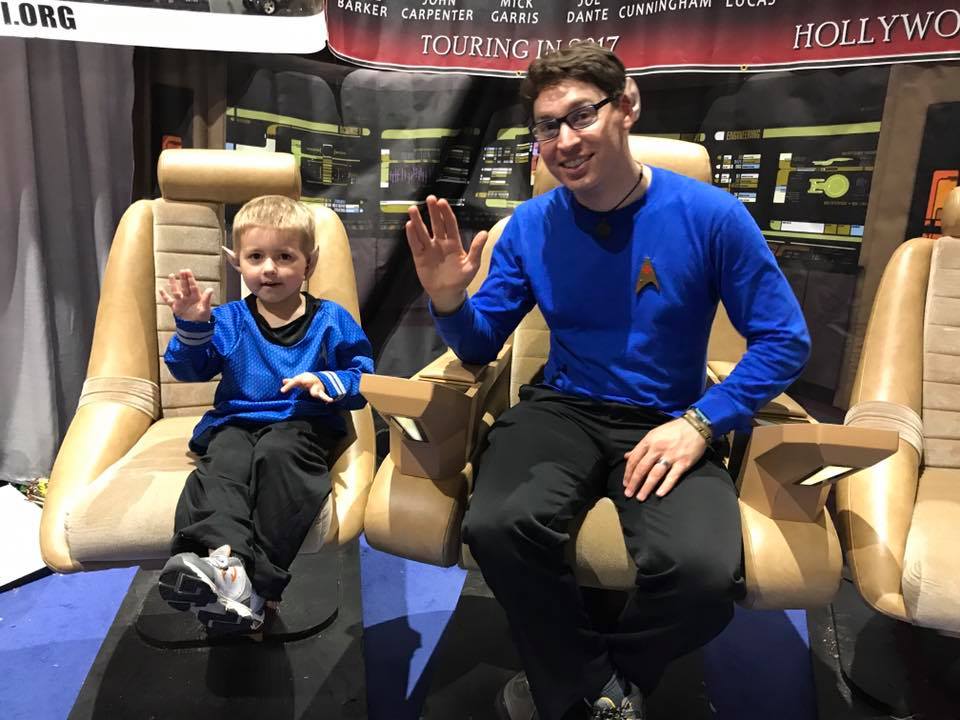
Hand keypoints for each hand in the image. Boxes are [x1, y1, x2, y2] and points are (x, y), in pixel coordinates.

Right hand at [159, 269, 213, 322]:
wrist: (195, 327)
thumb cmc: (202, 318)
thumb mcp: (205, 308)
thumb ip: (207, 299)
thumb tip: (210, 289)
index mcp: (196, 297)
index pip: (193, 286)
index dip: (190, 279)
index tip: (187, 271)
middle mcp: (188, 298)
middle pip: (185, 286)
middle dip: (183, 279)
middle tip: (182, 270)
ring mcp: (181, 302)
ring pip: (176, 291)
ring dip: (173, 284)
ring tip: (171, 275)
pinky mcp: (175, 307)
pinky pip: (168, 300)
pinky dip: (164, 296)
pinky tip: (161, 289)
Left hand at [280, 373, 333, 401]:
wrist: (320, 378)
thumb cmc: (307, 381)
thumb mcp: (300, 380)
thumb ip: (291, 381)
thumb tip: (283, 380)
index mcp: (303, 378)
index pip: (294, 381)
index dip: (288, 386)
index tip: (282, 391)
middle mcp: (309, 381)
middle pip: (304, 382)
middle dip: (301, 381)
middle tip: (301, 382)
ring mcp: (315, 386)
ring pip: (315, 390)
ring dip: (316, 392)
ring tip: (316, 394)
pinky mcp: (320, 392)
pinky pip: (323, 395)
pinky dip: (327, 398)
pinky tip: (330, 400)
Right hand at [406, 195, 488, 312]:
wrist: (448, 294)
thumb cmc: (461, 279)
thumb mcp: (472, 265)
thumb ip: (477, 249)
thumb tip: (485, 233)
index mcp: (453, 242)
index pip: (449, 224)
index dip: (446, 213)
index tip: (442, 202)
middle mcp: (440, 243)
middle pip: (436, 224)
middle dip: (433, 212)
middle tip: (430, 198)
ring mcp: (429, 249)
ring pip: (423, 232)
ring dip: (418, 220)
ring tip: (413, 209)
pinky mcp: (419, 257)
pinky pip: (415, 244)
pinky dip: (412, 235)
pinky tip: (409, 225)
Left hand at [623, 418, 707, 501]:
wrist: (696, 426)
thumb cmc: (673, 430)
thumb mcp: (654, 434)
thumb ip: (641, 447)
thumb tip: (626, 456)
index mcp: (649, 441)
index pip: (634, 459)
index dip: (628, 473)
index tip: (625, 483)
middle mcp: (658, 449)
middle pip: (642, 469)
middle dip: (634, 483)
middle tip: (628, 494)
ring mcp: (671, 456)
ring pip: (655, 474)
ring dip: (646, 487)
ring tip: (640, 497)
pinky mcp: (683, 463)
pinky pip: (672, 477)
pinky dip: (665, 486)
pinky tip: (659, 494)